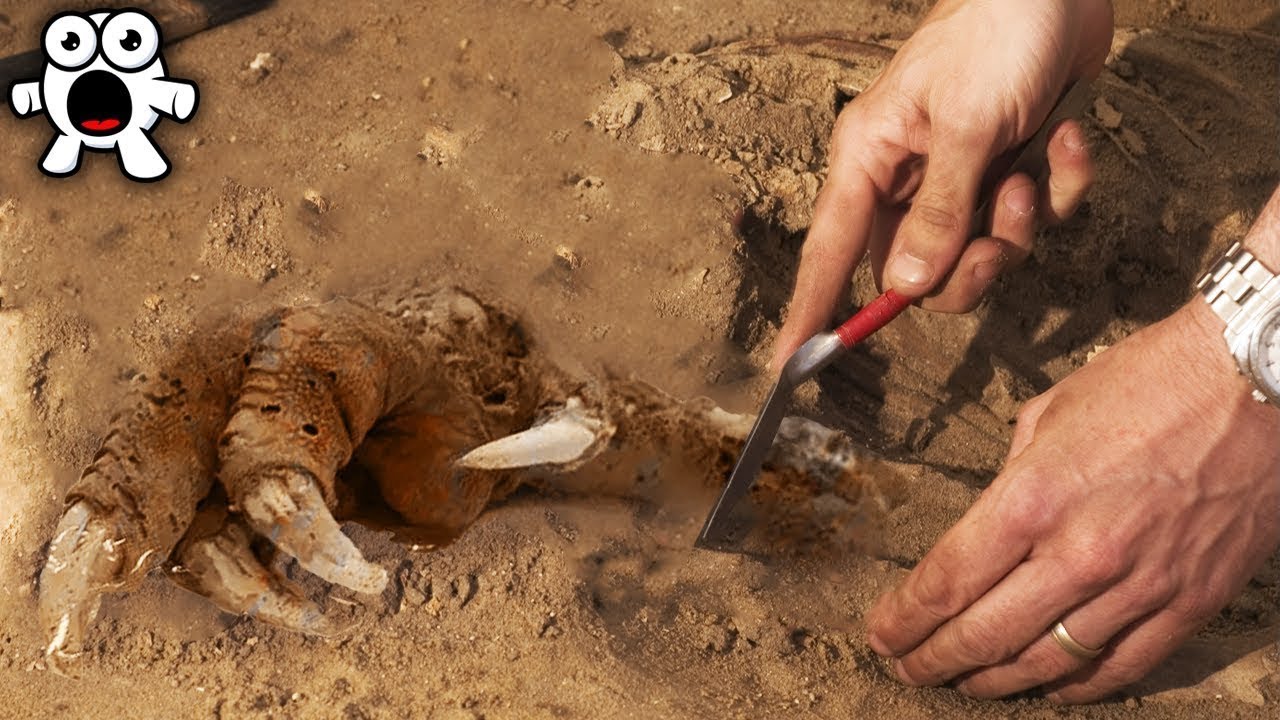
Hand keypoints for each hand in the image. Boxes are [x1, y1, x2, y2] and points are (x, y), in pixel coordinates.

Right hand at [773, 0, 1113, 367]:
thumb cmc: (997, 35)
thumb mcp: (969, 127)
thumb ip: (940, 214)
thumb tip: (904, 287)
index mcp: (871, 159)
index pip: (827, 252)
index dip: (809, 311)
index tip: (788, 365)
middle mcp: (907, 176)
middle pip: (918, 272)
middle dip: (966, 268)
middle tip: (995, 242)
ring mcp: (960, 176)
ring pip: (978, 252)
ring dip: (1018, 225)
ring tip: (1029, 171)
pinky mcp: (1009, 168)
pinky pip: (1031, 215)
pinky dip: (1057, 186)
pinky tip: (1065, 138)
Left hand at [865, 299, 1279, 701]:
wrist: (1259, 382)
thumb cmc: (1150, 382)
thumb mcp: (1049, 413)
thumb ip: (1013, 478)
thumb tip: (993, 521)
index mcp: (1033, 498)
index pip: (946, 581)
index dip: (904, 618)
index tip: (881, 633)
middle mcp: (1080, 553)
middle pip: (983, 634)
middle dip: (932, 659)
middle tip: (906, 669)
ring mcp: (1138, 586)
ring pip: (1046, 662)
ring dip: (993, 680)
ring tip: (962, 681)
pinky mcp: (1188, 602)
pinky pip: (1120, 667)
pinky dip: (1074, 685)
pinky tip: (1045, 684)